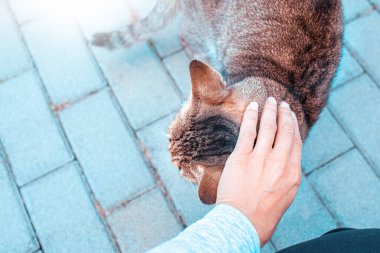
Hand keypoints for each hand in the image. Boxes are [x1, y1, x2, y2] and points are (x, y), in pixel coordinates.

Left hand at [216, 97, 302, 246]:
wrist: (243, 222)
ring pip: (268, 127)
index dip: (293, 126)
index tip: (290, 117)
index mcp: (292, 172)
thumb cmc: (263, 214)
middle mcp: (280, 162)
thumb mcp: (284, 195)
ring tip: (270, 101)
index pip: (296, 142)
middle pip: (285, 131)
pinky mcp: (241, 157)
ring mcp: (261, 158)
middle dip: (284, 114)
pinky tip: (253, 107)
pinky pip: (248, 131)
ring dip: (270, 111)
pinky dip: (251, 116)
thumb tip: (283, 160)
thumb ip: (285, 175)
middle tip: (282, 104)